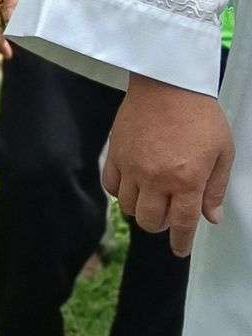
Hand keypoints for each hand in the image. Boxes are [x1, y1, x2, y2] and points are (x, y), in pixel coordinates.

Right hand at [103, 76, 234, 257]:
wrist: (169, 84)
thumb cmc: (201, 116)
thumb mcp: (223, 152)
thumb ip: (215, 188)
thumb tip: (211, 217)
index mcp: (187, 180)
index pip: (182, 224)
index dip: (181, 242)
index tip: (179, 250)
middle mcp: (157, 179)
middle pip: (151, 221)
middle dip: (162, 225)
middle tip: (170, 214)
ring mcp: (132, 168)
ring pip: (129, 208)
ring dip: (142, 210)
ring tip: (153, 198)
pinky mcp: (116, 155)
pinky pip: (111, 187)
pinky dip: (121, 193)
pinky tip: (132, 186)